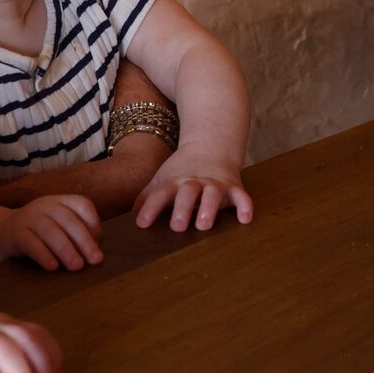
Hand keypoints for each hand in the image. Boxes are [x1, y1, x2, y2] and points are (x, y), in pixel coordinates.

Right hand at [1, 194, 104, 270]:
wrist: (2, 233)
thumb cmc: (40, 234)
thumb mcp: (59, 228)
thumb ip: (76, 236)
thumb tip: (96, 255)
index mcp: (60, 202)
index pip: (82, 205)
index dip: (93, 224)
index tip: (99, 244)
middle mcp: (45, 205)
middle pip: (68, 219)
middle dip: (84, 241)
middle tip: (95, 260)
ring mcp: (28, 217)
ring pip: (49, 231)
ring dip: (66, 249)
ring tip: (77, 266)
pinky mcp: (14, 233)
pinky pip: (30, 243)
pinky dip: (43, 255)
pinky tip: (53, 267)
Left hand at [134, 151, 254, 231]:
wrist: (211, 145)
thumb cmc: (182, 170)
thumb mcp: (162, 179)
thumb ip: (147, 197)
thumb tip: (128, 217)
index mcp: (174, 181)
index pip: (160, 194)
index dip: (150, 208)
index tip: (141, 224)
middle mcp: (194, 182)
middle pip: (187, 193)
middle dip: (183, 208)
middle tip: (178, 226)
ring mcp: (215, 183)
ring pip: (213, 194)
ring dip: (209, 208)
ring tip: (204, 225)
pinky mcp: (234, 186)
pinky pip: (241, 196)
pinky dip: (245, 206)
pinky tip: (245, 219)